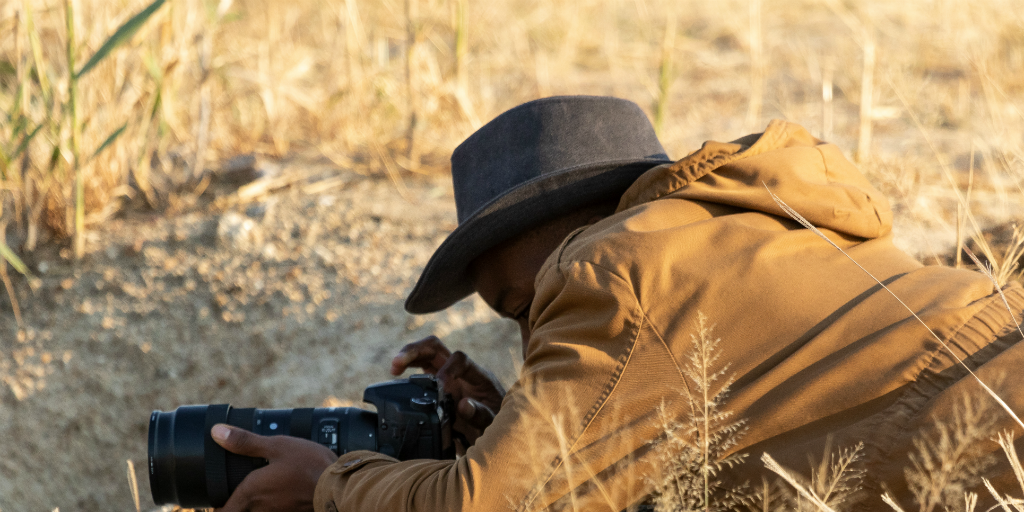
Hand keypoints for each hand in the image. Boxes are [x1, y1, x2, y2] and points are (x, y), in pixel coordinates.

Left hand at [211, 424, 336, 511]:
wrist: (340, 487)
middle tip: (234, 495)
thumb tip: (218, 433)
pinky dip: (274, 506)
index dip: (217, 507)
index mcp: (251, 492)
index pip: (223, 511)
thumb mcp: (278, 446)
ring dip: (255, 505)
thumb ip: (245, 442)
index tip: (216, 501)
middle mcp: (260, 509)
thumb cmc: (310, 466)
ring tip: (262, 491)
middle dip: (236, 506)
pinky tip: (283, 495)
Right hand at [391, 336, 505, 450]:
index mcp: (478, 376)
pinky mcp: (437, 385)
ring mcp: (447, 376)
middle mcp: (461, 371)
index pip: (460, 360)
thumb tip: (463, 405)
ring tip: (393, 368)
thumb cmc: (497, 425)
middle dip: (416, 350)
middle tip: (398, 363)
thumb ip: (481, 414)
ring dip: (408, 356)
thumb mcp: (494, 423)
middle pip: (436, 348)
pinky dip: (407, 370)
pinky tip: (396, 377)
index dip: (447, 370)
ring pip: (425, 355)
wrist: (497, 430)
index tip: (439, 388)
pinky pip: (420, 370)